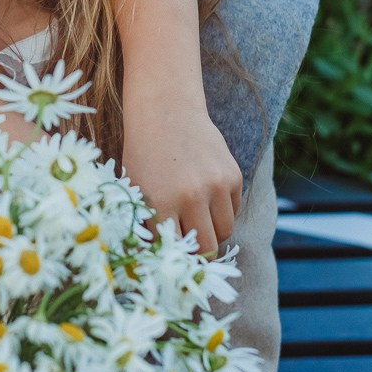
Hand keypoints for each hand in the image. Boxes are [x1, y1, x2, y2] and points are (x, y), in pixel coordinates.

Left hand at [122, 101, 242, 254]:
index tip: (174, 260)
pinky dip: (223, 213)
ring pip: (225, 232)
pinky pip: (234, 210)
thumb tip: (162, 257)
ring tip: (198, 222)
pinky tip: (206, 199)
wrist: (166, 110)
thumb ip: (150, 223)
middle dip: (199, 254)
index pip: (177, 250)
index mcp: (162, 202)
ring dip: (213, 233)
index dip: (176, 259)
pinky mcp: (234, 176)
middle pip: (207, 248)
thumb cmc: (143, 153)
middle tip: (191, 250)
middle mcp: (193, 197)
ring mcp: (217, 186)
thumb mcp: (137, 189)